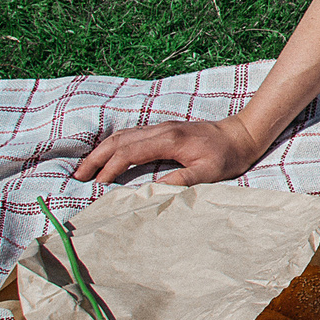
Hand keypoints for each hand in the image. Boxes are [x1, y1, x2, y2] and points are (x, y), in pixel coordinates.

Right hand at [74, 114, 261, 185]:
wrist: (241, 134)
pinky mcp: (163, 130)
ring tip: (86, 169)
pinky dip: (114, 146)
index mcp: (169, 140)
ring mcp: (161, 128)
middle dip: (96, 158)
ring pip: (122, 136)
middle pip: (119, 141)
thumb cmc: (227, 156)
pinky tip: (107, 157)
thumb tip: (152, 191)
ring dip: (102, 151)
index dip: (111, 168)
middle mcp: (160, 130)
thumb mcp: (208, 172)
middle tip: (78, 177)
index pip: (130, 152)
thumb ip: (181, 180)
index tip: (98, 185)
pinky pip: (131, 135)